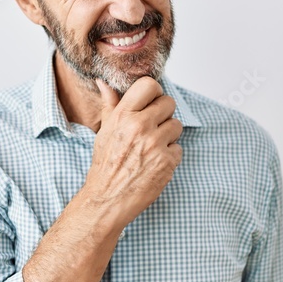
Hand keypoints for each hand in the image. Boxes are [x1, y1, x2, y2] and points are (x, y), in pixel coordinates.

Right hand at [81, 77, 182, 229]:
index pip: (149, 85)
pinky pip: (179, 148)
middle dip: (163, 114)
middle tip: (152, 128)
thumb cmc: (105, 165)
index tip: (151, 103)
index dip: (154, 93)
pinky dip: (170, 156)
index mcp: (123, 116)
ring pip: (177, 125)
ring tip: (151, 147)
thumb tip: (104, 82)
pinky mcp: (167, 162)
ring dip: (168, 135)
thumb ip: (110, 105)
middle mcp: (140, 127)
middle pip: (169, 103)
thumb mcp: (104, 131)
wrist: (107, 199)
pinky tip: (154, 163)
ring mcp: (155, 144)